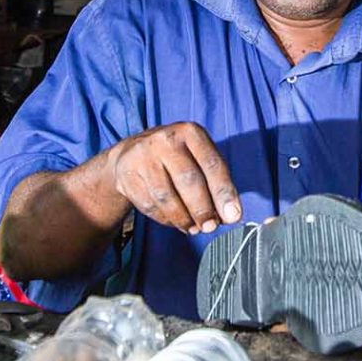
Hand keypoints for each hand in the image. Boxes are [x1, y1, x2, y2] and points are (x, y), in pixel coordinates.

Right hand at [108, 122, 241, 234]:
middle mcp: (166, 139)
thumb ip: (215, 183)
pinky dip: (166, 219)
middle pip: (189, 180)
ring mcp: (143, 156)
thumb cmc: (176, 158)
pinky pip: (150, 204)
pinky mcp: (127, 174)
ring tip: (195, 228)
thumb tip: (228, 216)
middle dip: (203, 209)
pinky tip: (175, 221)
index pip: (212, 164)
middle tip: (211, 227)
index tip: (233, 216)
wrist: (131, 153)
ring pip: (167, 196)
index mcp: (191, 132)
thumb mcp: (197, 158)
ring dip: (184, 218)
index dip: (224, 192)